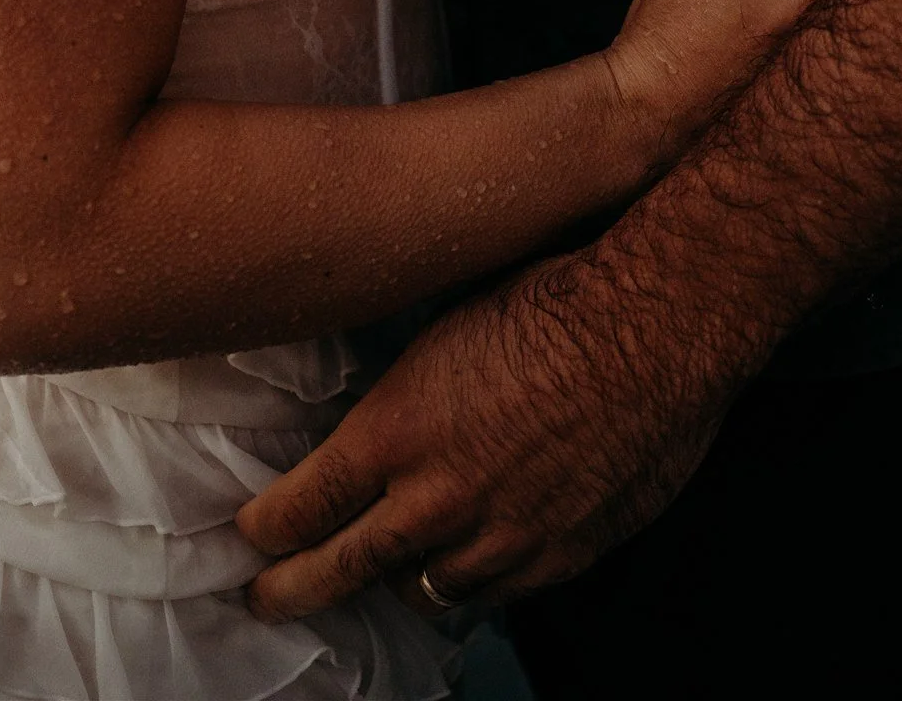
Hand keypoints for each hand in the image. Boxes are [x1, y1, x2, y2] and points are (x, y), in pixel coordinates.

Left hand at [236, 251, 726, 623]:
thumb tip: (381, 417)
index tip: (250, 537)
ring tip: (376, 577)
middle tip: (264, 599)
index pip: (306, 505)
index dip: (268, 529)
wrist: (652, 329)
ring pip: (426, 589)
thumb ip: (404, 397)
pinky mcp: (562, 554)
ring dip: (395, 581)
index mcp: (397, 432)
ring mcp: (503, 536)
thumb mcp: (442, 330)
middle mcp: (440, 498)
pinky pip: (497, 591)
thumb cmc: (551, 303)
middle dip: (295, 588)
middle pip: (346, 567)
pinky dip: (472, 581)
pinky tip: (463, 569)